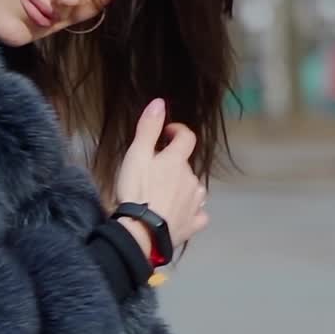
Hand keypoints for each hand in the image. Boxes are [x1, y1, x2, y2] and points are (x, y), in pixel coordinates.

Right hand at [113, 99, 208, 259]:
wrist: (142, 232)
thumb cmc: (137, 190)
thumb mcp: (136, 155)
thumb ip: (148, 128)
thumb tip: (160, 102)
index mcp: (177, 161)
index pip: (186, 138)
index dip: (177, 131)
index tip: (166, 133)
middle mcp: (191, 179)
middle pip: (186, 166)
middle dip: (173, 165)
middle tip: (152, 172)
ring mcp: (195, 203)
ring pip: (193, 188)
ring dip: (183, 187)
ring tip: (164, 194)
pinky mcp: (193, 224)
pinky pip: (198, 214)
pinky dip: (191, 211)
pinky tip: (180, 214)